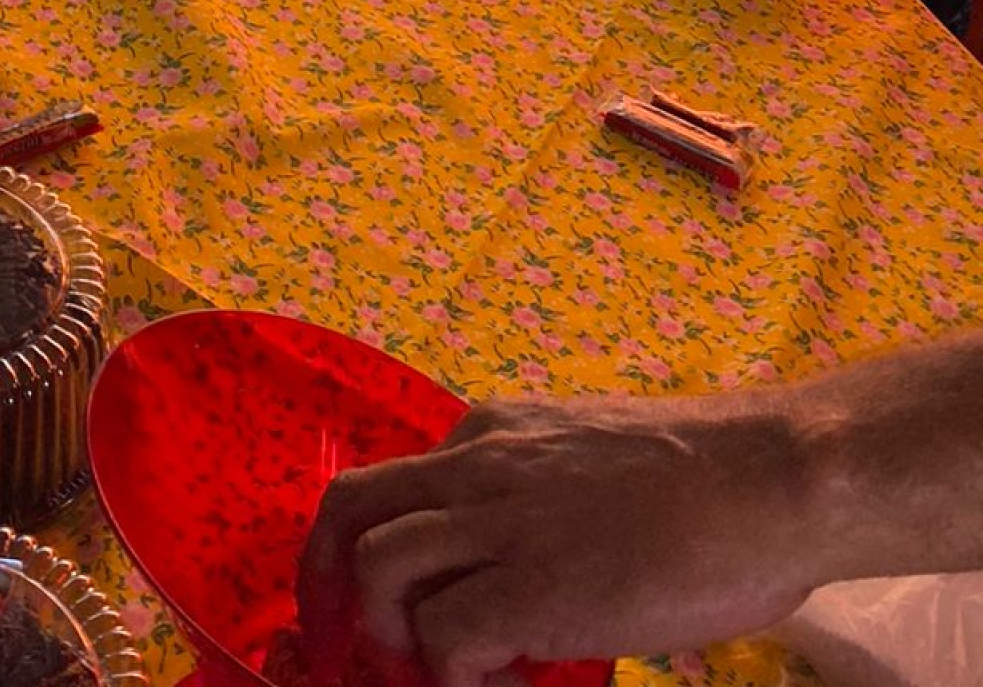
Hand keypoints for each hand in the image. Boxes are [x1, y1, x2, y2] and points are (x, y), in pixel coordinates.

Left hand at [297, 392, 820, 686]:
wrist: (768, 479)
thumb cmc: (703, 479)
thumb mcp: (587, 459)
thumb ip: (532, 493)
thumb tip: (507, 565)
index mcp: (492, 432)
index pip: (388, 481)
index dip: (363, 548)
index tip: (370, 604)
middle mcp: (478, 465)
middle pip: (349, 511)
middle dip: (326, 586)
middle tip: (348, 648)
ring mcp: (503, 523)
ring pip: (378, 569)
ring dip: (393, 634)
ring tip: (441, 669)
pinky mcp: (535, 586)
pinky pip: (444, 636)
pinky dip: (454, 673)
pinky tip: (501, 682)